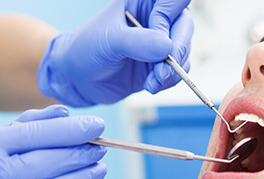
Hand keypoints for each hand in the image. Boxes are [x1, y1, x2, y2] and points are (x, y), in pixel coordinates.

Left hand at [37, 0, 193, 105]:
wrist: (78, 78)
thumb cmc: (87, 49)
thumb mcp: (109, 40)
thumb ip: (138, 41)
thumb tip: (167, 47)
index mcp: (143, 2)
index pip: (174, 0)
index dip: (168, 17)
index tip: (157, 37)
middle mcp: (156, 18)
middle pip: (185, 26)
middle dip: (177, 51)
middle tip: (162, 71)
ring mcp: (160, 41)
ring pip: (184, 50)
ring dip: (172, 71)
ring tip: (152, 82)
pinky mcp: (162, 63)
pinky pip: (179, 69)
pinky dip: (169, 80)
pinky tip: (151, 85)